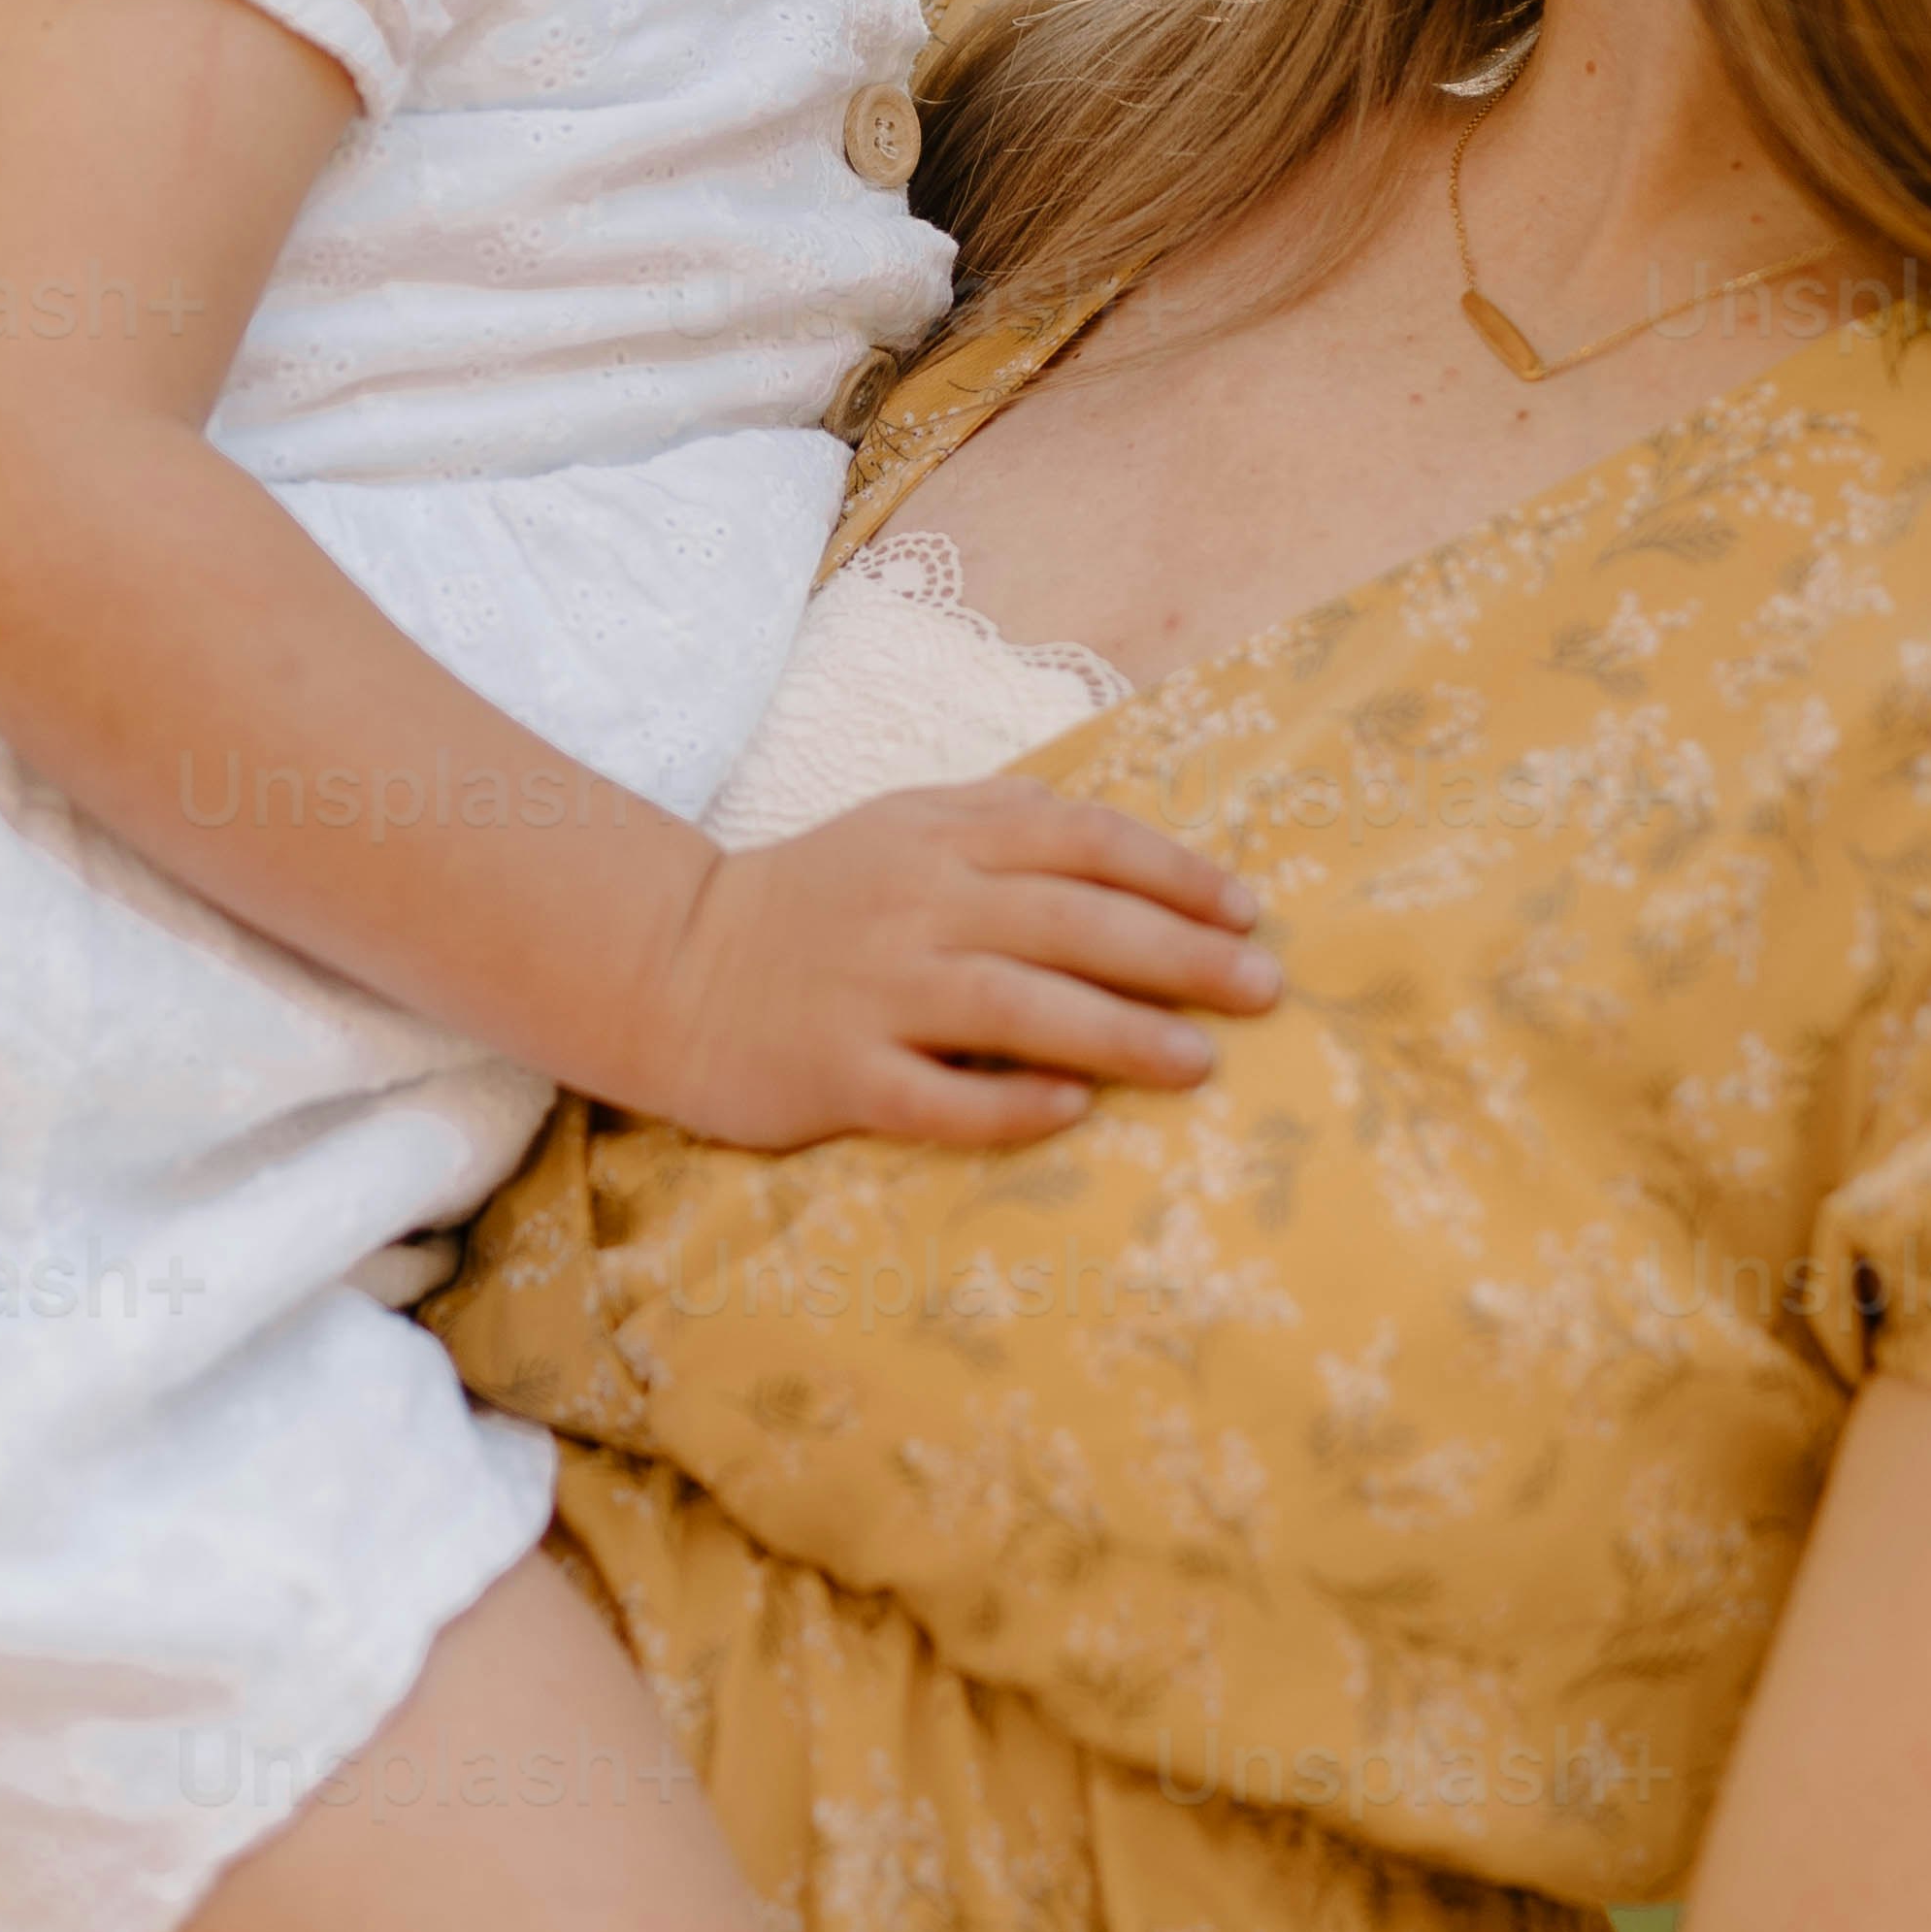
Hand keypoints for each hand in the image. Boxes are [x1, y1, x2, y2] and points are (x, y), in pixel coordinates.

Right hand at [605, 780, 1279, 1149]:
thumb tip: (1114, 838)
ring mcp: (875, 991)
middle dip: (1178, 954)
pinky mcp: (837, 1073)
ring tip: (1197, 1062)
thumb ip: (998, 820)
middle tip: (1261, 989)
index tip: (1245, 911)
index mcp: (940, 838)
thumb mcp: (900, 826)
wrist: (668, 964)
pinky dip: (1008, 1101)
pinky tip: (1072, 1111)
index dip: (1173, 872)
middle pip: (1069, 922)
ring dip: (1117, 1033)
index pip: (1081, 840)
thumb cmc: (811, 900)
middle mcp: (916, 906)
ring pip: (1016, 1006)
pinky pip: (936, 1094)